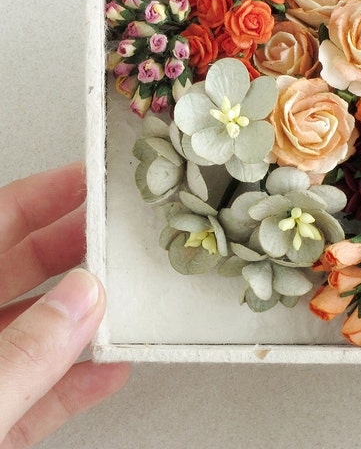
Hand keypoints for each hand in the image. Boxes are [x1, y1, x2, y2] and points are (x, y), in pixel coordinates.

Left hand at [0, 163, 129, 446]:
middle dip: (79, 250)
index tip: (93, 180)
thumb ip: (20, 354)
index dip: (47, 195)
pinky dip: (75, 382)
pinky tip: (110, 371)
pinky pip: (37, 391)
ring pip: (36, 330)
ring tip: (130, 298)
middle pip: (23, 269)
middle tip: (125, 237)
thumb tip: (83, 300)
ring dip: (87, 316)